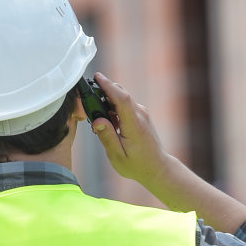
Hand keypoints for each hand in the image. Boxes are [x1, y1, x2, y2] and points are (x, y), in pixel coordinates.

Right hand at [87, 73, 170, 189]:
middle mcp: (140, 115)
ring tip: (99, 119)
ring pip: (122, 99)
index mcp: (134, 124)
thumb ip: (107, 137)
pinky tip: (109, 122)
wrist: (157, 168)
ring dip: (108, 102)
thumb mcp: (118, 156)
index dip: (109, 86)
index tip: (97, 77)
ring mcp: (142, 114)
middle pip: (121, 94)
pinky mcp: (141, 116)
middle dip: (104, 90)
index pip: (122, 99)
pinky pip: (125, 106)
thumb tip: (97, 121)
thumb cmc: (137, 165)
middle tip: (89, 98)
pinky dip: (114, 108)